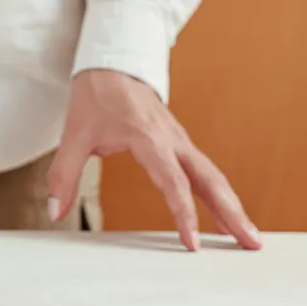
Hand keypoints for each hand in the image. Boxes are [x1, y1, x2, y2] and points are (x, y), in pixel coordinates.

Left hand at [47, 69, 261, 250]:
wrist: (112, 61)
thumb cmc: (96, 95)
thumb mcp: (74, 133)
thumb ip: (64, 174)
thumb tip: (56, 211)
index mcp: (150, 139)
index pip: (174, 183)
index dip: (184, 214)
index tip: (193, 244)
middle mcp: (173, 140)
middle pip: (210, 181)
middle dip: (232, 213)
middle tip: (251, 243)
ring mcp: (180, 141)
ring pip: (213, 176)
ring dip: (232, 206)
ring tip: (247, 238)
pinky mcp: (179, 142)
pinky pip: (205, 171)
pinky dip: (220, 193)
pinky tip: (225, 215)